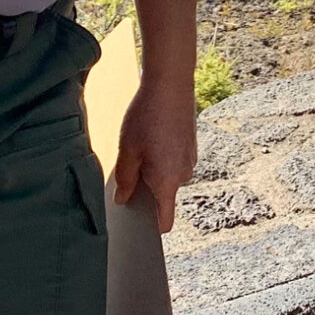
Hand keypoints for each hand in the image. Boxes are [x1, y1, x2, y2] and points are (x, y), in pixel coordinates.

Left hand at [113, 70, 197, 234]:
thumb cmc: (147, 117)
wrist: (171, 84)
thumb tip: (123, 200)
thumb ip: (126, 180)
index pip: (165, 220)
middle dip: (145, 190)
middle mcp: (183, 174)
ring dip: (153, 171)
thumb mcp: (128, 150)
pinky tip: (149, 138)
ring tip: (138, 148)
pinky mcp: (190, 146)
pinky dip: (161, 157)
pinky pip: (173, 161)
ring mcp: (189, 159)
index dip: (150, 229)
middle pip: (163, 196)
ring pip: (167, 176)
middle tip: (126, 174)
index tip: (135, 230)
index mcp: (167, 181)